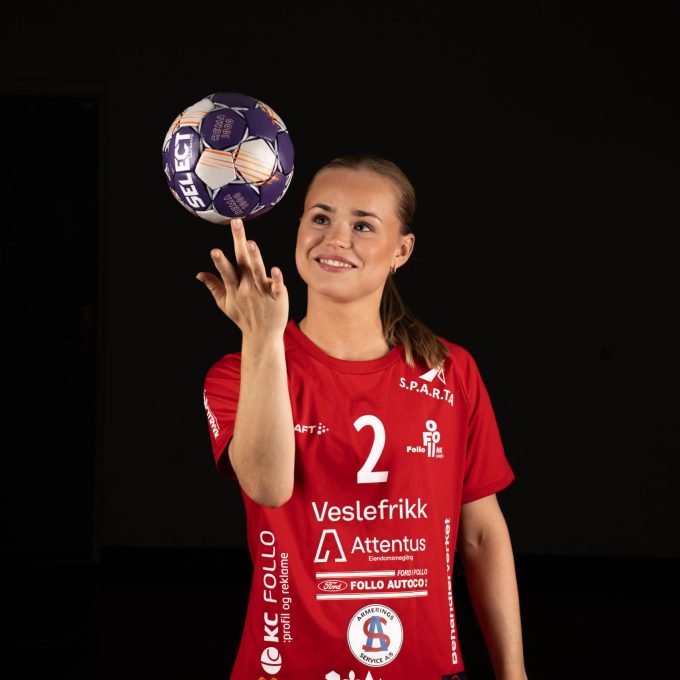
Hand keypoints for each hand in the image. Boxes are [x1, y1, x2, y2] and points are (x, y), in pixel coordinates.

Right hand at [196, 217, 288, 338]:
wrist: (263, 336)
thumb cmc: (244, 317)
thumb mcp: (225, 304)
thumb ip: (214, 287)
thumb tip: (199, 273)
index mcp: (235, 288)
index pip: (226, 271)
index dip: (220, 261)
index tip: (214, 249)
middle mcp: (247, 287)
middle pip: (242, 262)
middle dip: (238, 241)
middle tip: (236, 223)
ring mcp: (262, 291)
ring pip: (257, 271)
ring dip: (254, 257)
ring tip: (250, 242)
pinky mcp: (277, 296)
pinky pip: (276, 286)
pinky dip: (276, 279)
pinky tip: (276, 269)